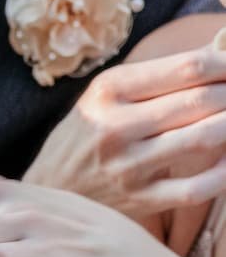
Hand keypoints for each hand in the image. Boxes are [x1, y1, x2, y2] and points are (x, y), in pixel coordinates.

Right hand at [25, 41, 225, 217]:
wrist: (47, 191)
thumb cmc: (84, 137)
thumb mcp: (105, 97)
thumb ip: (156, 78)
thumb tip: (220, 57)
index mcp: (108, 91)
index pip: (188, 67)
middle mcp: (115, 126)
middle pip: (201, 99)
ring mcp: (127, 166)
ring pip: (204, 137)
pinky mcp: (137, 199)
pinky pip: (196, 188)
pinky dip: (224, 173)